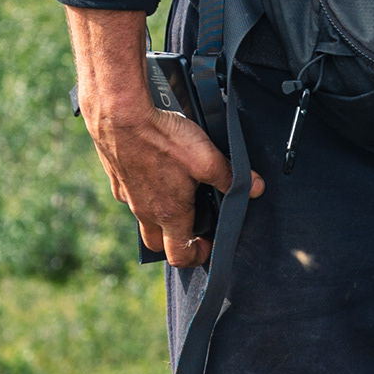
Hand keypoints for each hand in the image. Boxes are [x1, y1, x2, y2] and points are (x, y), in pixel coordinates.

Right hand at [78, 85, 258, 269]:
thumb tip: (256, 188)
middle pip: (159, 243)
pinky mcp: (116, 179)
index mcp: (169, 214)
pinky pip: (132, 196)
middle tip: (195, 225)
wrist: (118, 116)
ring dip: (162, 216)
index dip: (198, 256)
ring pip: (144, 219)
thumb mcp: (207, 158)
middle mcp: (144, 211)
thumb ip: (232, 177)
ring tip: (178, 193)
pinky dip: (146, 193)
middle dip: (177, 242)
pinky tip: (157, 172)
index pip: (180, 256)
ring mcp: (127, 196)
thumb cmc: (161, 139)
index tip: (209, 244)